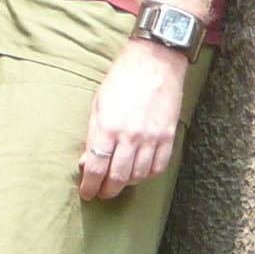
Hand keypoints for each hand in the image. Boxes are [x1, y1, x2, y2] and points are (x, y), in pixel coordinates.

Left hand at [77, 39, 187, 200]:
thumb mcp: (98, 104)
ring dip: (126, 184)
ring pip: (138, 176)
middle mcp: (130, 136)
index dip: (89, 185)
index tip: (87, 193)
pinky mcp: (168, 136)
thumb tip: (86, 162)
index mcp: (108, 126)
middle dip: (107, 190)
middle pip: (117, 177)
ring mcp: (152, 137)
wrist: (155, 61)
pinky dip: (148, 175)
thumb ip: (93, 135)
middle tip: (101, 192)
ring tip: (119, 181)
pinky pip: (159, 167)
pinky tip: (139, 172)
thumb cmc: (122, 79)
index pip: (96, 167)